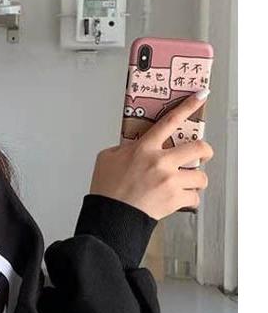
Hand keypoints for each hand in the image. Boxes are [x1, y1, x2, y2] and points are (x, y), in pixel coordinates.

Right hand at [88, 91, 214, 220]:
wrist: (111, 216)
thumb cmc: (107, 189)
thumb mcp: (107, 159)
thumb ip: (124, 148)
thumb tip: (135, 145)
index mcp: (143, 148)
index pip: (170, 121)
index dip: (188, 106)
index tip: (200, 96)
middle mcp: (160, 162)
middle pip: (200, 148)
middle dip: (205, 152)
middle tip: (202, 155)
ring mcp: (170, 181)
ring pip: (201, 176)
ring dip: (195, 181)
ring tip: (185, 184)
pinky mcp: (175, 199)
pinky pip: (195, 198)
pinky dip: (189, 200)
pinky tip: (177, 200)